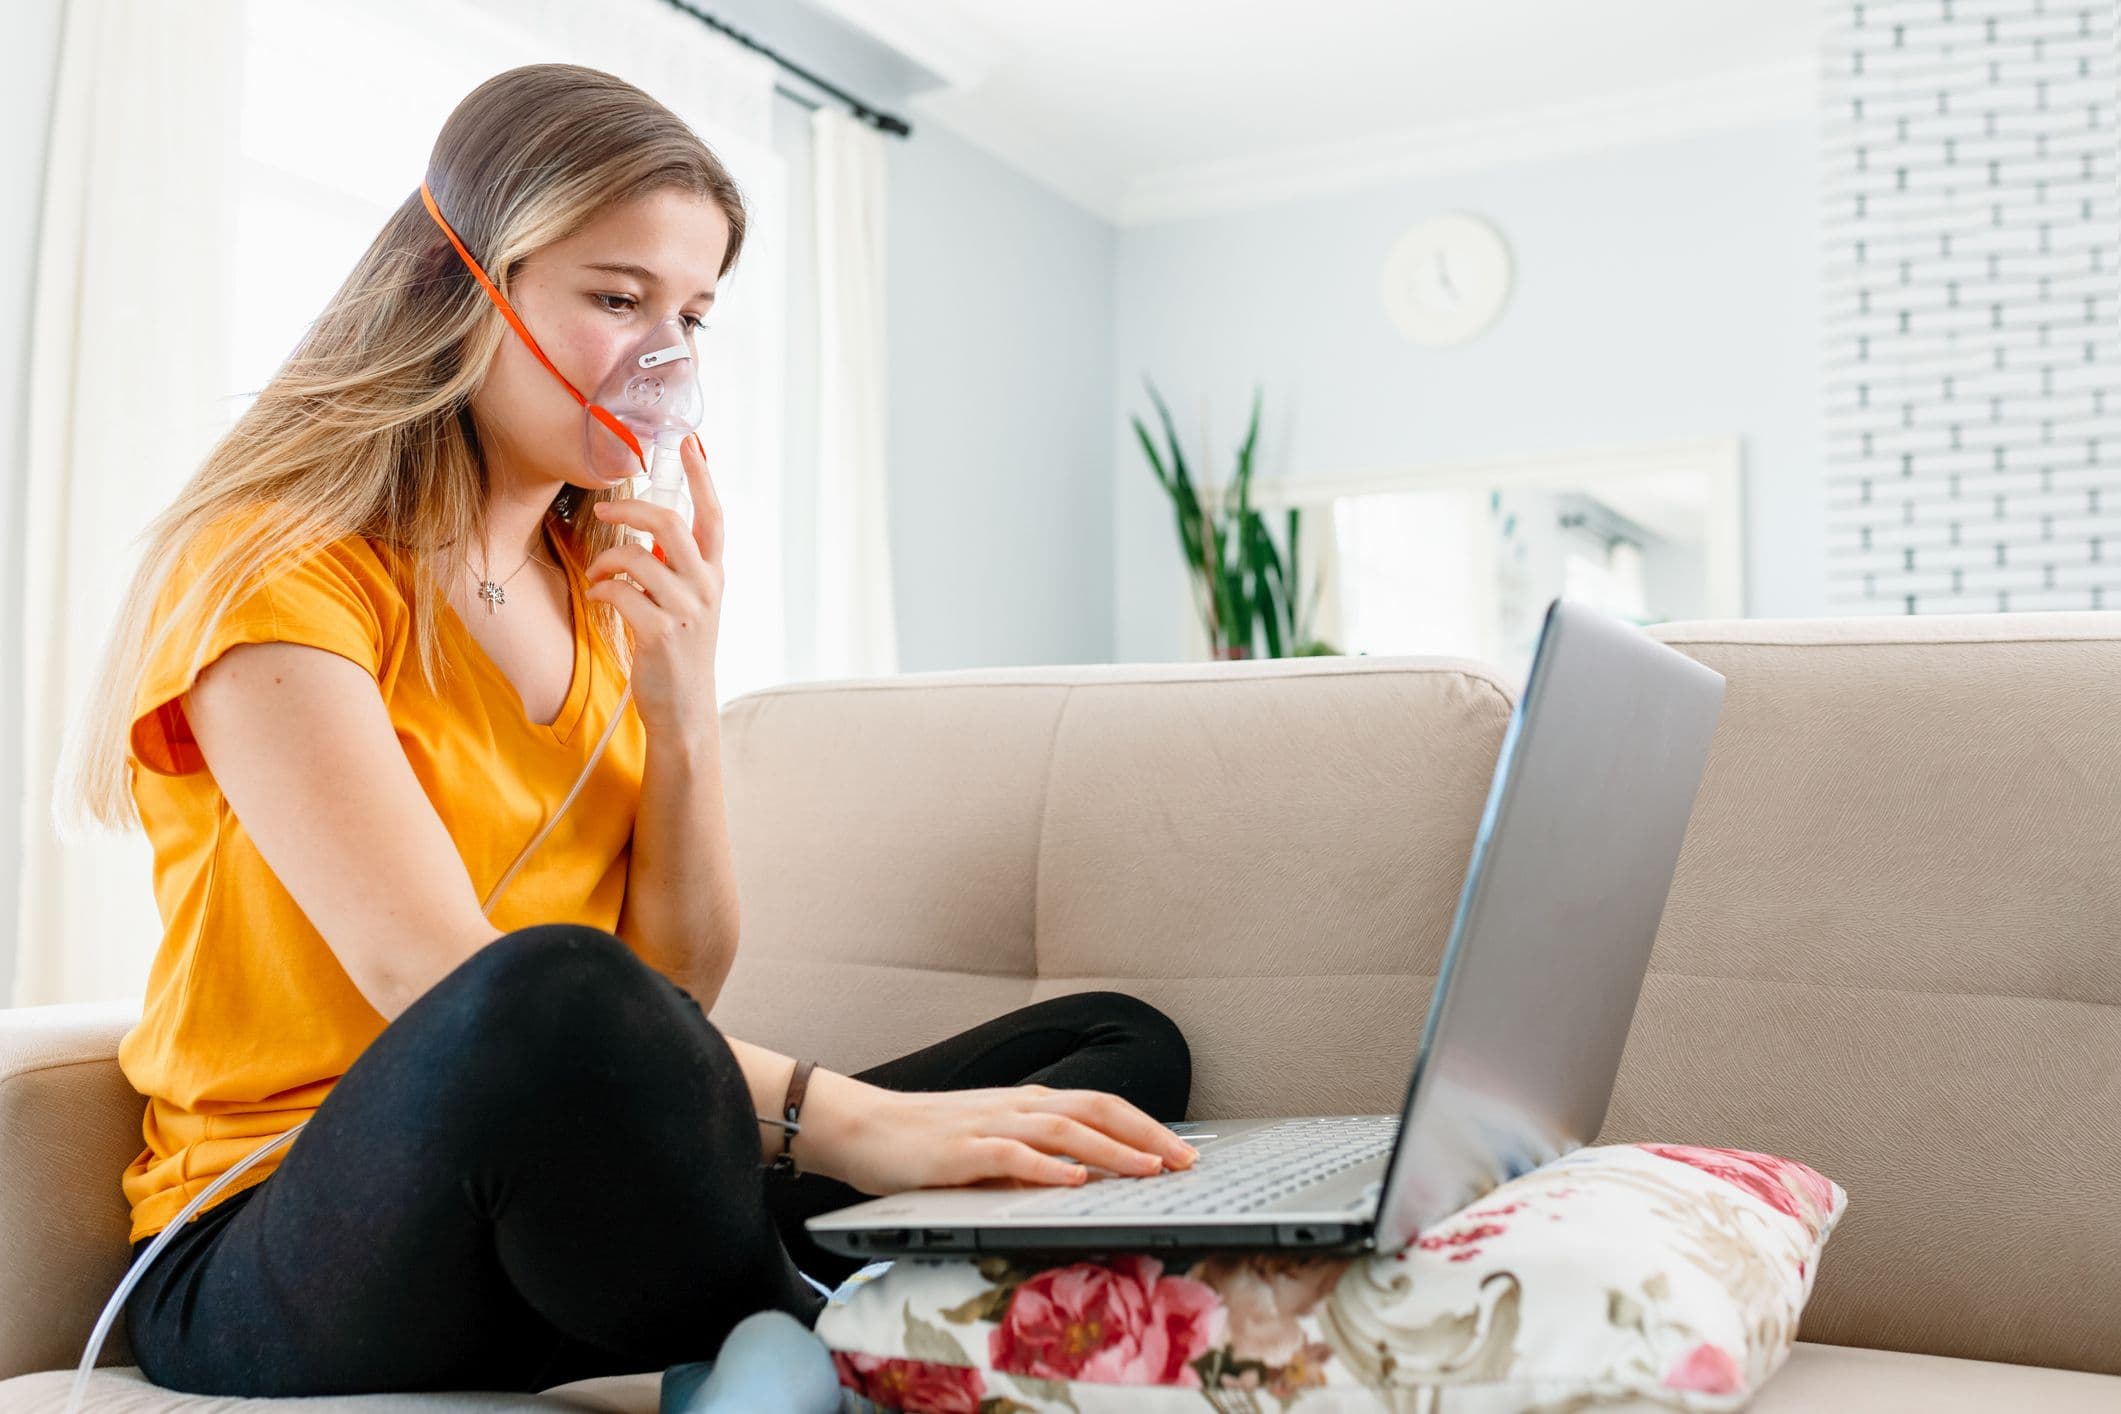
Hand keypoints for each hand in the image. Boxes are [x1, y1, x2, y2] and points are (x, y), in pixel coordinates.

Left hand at [584, 434, 724, 734]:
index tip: (689, 442)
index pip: (713, 515)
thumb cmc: (678, 651)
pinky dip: (602, 589)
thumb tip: (648, 527)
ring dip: (607, 558)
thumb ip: (676, 566)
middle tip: (605, 509)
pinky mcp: (660, 633)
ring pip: (638, 556)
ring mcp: (686, 610)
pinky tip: (599, 598)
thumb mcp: (689, 603)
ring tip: (599, 573)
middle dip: (631, 508)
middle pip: (669, 523)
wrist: (684, 708)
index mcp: (713, 574)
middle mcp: (706, 587)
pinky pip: (621, 591)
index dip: (702, 476)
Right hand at [793, 1071, 1198, 1195]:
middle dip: (1148, 1135)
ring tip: (1148, 1170)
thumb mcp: (992, 1146)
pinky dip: (1046, 1167)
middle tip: (1186, 1162)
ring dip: (1112, 1150)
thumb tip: (1088, 1182)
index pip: (1103, 1106)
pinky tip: (1073, 1182)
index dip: (1147, 1126)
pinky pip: (1011, 1155)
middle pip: (1098, 1109)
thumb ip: (1035, 1158)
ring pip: (1065, 1128)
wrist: (862, 1126)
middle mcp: (1018, 1106)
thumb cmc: (928, 1141)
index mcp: (1030, 1104)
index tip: (1184, 1152)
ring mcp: (990, 1124)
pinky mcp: (960, 1150)